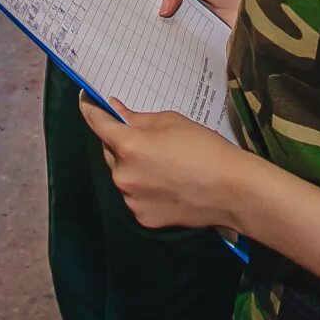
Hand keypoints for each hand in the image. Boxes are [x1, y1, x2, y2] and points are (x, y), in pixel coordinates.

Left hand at [79, 96, 249, 230]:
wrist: (233, 190)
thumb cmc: (206, 149)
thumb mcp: (172, 121)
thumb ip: (137, 118)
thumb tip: (116, 111)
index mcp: (129, 145)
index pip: (97, 123)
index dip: (90, 109)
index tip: (87, 101)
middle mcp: (123, 175)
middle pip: (110, 151)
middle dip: (121, 142)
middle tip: (146, 139)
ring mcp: (131, 199)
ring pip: (122, 175)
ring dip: (133, 167)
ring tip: (164, 165)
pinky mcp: (142, 218)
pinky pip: (134, 196)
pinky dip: (143, 189)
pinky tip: (167, 185)